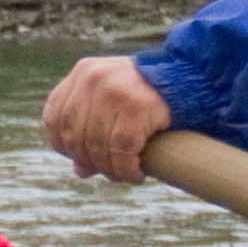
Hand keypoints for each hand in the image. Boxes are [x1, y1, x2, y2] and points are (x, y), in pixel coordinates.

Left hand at [40, 55, 174, 180]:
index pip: (55, 117)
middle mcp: (93, 79)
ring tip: (123, 174)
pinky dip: (126, 169)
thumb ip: (92, 129)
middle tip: (108, 171)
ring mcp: (113, 91)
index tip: (79, 158)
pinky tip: (136, 174)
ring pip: (97, 146)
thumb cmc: (149, 92)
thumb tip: (80, 171)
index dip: (62, 144)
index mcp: (83, 72)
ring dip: (110, 169)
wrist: (192, 77)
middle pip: (75, 135)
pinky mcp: (135, 108)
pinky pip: (121, 150)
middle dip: (90, 161)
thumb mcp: (114, 102)